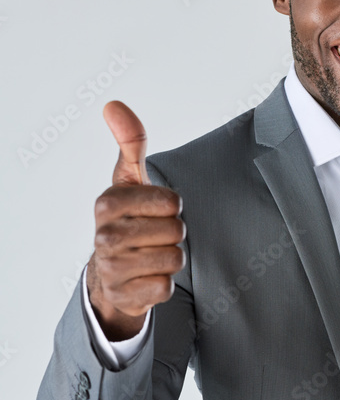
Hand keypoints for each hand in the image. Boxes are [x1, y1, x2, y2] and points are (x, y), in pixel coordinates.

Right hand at [86, 101, 185, 340]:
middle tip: (153, 236)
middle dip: (173, 234)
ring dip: (171, 258)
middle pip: (175, 231)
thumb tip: (113, 104)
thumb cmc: (128, 218)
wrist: (110, 273)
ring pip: (174, 259)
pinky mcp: (125, 295)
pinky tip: (146, 278)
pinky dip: (163, 284)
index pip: (171, 201)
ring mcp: (112, 267)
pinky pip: (166, 287)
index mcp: (107, 203)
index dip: (171, 207)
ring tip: (150, 256)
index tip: (153, 210)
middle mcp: (104, 235)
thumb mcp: (128, 180)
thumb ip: (129, 143)